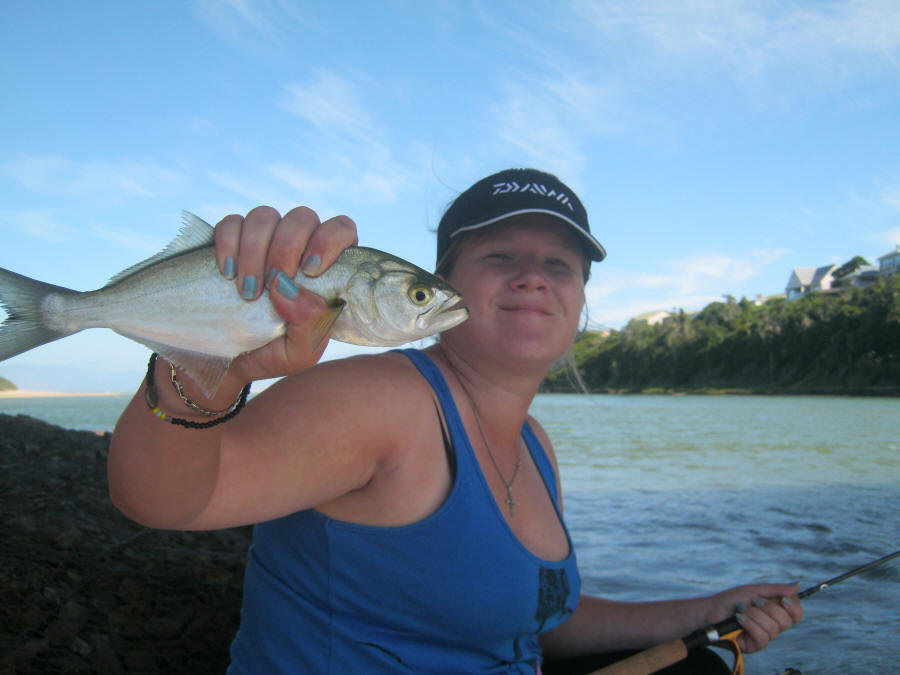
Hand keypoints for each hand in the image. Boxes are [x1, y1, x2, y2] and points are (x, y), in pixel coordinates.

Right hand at [214, 205, 357, 384]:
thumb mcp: (300, 354)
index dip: (329, 240)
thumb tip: (289, 288)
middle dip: (286, 248)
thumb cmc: (274, 353)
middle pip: (302, 217)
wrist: (228, 362)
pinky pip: (231, 223)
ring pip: (265, 216)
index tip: (310, 271)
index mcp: (326, 268)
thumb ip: (309, 326)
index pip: (341, 229)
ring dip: (255, 251)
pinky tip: (227, 273)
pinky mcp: (230, 240)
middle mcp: (298, 245)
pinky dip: (228, 244)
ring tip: (248, 291)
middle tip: (272, 284)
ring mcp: (264, 239)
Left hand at [707, 584, 802, 652]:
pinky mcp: (754, 646)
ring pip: (773, 629)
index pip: (796, 614)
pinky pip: (762, 638)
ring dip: (754, 615)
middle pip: (786, 622)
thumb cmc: (731, 600)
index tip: (783, 599)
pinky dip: (749, 625)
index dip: (794, 608)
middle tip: (753, 601)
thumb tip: (797, 586)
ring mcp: (764, 636)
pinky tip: (739, 619)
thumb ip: (775, 589)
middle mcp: (772, 625)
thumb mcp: (753, 590)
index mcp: (775, 612)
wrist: (711, 611)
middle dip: (768, 608)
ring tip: (741, 609)